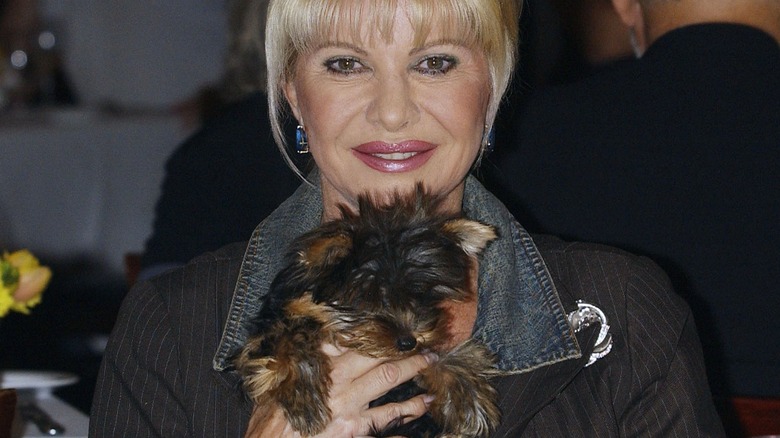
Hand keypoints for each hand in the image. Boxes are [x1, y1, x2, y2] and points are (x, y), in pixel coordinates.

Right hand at [245, 344, 433, 436]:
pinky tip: (424, 406)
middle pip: (378, 358)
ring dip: (412, 372)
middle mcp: (338, 383)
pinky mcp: (354, 430)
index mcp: (320, 366)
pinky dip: (408, 411)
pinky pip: (387, 419)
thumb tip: (311, 339)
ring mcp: (349, 407)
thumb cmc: (270, 421)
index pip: (351, 340)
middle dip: (403, 350)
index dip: (374, 332)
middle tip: (425, 342)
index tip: (393, 325)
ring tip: (430, 367)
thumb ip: (298, 361)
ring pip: (388, 382)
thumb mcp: (277, 384)